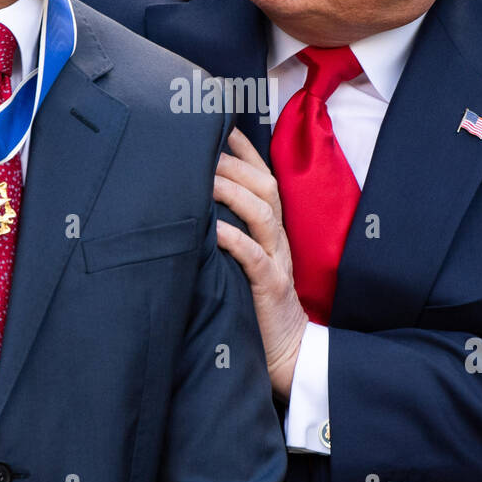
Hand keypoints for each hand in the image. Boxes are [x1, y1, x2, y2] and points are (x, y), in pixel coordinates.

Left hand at [214, 127, 307, 402]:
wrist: (288, 356)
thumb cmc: (258, 308)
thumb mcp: (246, 263)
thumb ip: (231, 234)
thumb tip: (194, 206)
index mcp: (272, 232)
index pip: (263, 180)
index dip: (245, 151)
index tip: (220, 124)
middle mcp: (277, 241)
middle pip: (264, 188)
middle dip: (234, 163)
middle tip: (203, 145)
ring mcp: (277, 263)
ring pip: (262, 215)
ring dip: (233, 192)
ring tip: (205, 177)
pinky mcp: (270, 289)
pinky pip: (254, 258)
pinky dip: (234, 239)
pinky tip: (213, 228)